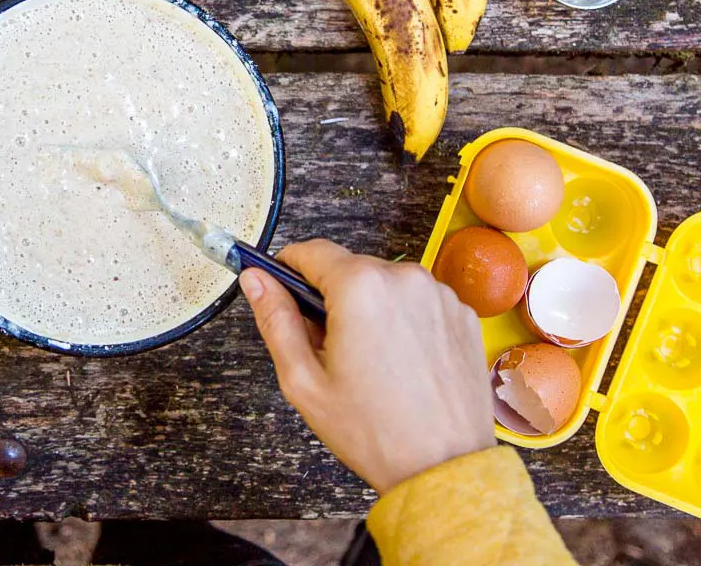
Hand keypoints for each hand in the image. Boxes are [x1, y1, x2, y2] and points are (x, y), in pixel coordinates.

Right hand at [239, 240, 494, 493]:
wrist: (444, 467)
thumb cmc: (374, 431)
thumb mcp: (303, 380)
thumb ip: (275, 320)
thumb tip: (255, 280)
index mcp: (360, 288)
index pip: (311, 251)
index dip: (288, 268)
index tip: (280, 288)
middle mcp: (405, 279)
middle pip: (349, 268)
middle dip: (331, 297)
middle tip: (327, 347)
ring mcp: (439, 294)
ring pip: (384, 284)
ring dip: (370, 307)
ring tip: (370, 361)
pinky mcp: (462, 314)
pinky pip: (418, 301)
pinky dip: (403, 320)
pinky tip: (402, 362)